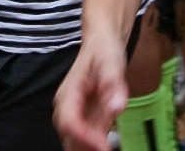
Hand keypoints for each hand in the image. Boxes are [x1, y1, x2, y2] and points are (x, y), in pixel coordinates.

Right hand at [53, 31, 128, 150]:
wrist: (101, 44)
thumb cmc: (103, 50)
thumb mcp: (110, 62)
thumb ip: (113, 84)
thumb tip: (117, 108)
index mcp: (68, 93)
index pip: (69, 122)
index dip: (85, 137)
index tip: (105, 145)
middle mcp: (67, 108)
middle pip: (69, 137)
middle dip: (87, 147)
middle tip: (108, 148)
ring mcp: (76, 115)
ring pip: (75, 142)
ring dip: (90, 148)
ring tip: (109, 146)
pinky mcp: (86, 120)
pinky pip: (86, 140)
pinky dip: (96, 146)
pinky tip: (110, 144)